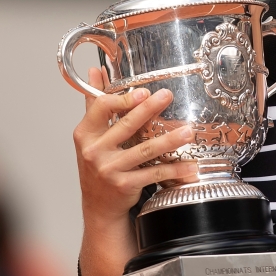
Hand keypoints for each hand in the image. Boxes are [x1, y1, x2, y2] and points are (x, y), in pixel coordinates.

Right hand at [75, 67, 196, 275]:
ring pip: (144, 150)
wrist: (98, 205)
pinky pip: (154, 173)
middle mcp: (94, 151)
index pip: (101, 108)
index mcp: (85, 134)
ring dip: (169, 140)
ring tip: (188, 131)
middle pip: (126, 126)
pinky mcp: (125, 185)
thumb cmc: (97, 164)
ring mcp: (109, 169)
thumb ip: (95, 103)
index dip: (123, 99)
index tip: (143, 92)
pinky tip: (190, 165)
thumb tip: (95, 71)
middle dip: (149, 109)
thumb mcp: (91, 134)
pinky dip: (174, 169)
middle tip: (167, 96)